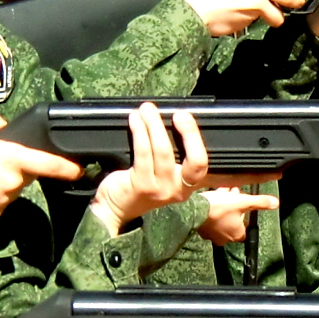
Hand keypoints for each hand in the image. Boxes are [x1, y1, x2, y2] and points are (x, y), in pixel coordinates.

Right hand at [0, 115, 81, 223]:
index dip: (66, 168)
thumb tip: (2, 126)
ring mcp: (2, 202)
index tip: (78, 171)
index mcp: (11, 158)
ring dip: (1, 184)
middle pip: (25, 176)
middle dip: (14, 169)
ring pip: (10, 192)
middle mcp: (12, 182)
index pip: (48, 164)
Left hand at [89, 102, 208, 229]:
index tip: (186, 117)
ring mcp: (161, 189)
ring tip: (147, 109)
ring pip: (164, 151)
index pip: (204, 166)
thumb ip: (173, 155)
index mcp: (188, 185)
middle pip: (195, 161)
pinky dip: (140, 131)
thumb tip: (172, 120)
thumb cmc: (138, 186)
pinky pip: (143, 153)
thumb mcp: (162, 174)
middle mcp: (179, 190)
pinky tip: (135, 120)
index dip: (199, 141)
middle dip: (189, 133)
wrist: (114, 209)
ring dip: (155, 125)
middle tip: (178, 113)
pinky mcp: (142, 186)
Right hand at [174, 0, 305, 36]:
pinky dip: (240, 20)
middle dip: (280, 15)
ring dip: (256, 16)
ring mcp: (249, 18)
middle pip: (280, 16)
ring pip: (260, 20)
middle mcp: (259, 3)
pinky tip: (229, 13)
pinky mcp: (238, 29)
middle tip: (277, 11)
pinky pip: (244, 25)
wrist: (191, 9)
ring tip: (242, 8)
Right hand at [195, 186, 278, 245]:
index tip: (243, 203)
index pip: (246, 228)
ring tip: (223, 192)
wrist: (195, 209)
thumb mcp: (243, 202)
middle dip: (235, 207)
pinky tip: (213, 197)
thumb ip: (260, 202)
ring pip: (222, 219)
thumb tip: (276, 203)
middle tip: (234, 193)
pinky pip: (211, 218)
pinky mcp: (202, 229)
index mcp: (237, 235)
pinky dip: (214, 209)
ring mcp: (212, 235)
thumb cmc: (220, 207)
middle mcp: (225, 239)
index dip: (245, 215)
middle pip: (234, 222)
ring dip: (225, 207)